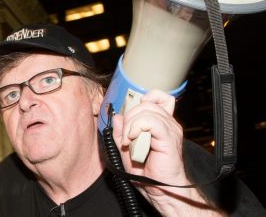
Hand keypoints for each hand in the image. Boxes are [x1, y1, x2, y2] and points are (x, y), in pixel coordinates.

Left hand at [112, 89, 222, 215]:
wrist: (161, 191)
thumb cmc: (147, 173)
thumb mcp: (126, 151)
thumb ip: (120, 133)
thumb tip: (117, 117)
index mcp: (161, 123)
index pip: (157, 97)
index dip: (141, 100)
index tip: (130, 117)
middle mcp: (168, 123)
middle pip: (145, 103)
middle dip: (129, 116)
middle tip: (125, 136)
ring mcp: (170, 129)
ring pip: (146, 110)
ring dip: (130, 124)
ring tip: (128, 141)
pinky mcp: (170, 138)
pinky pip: (151, 121)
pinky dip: (137, 127)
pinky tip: (132, 140)